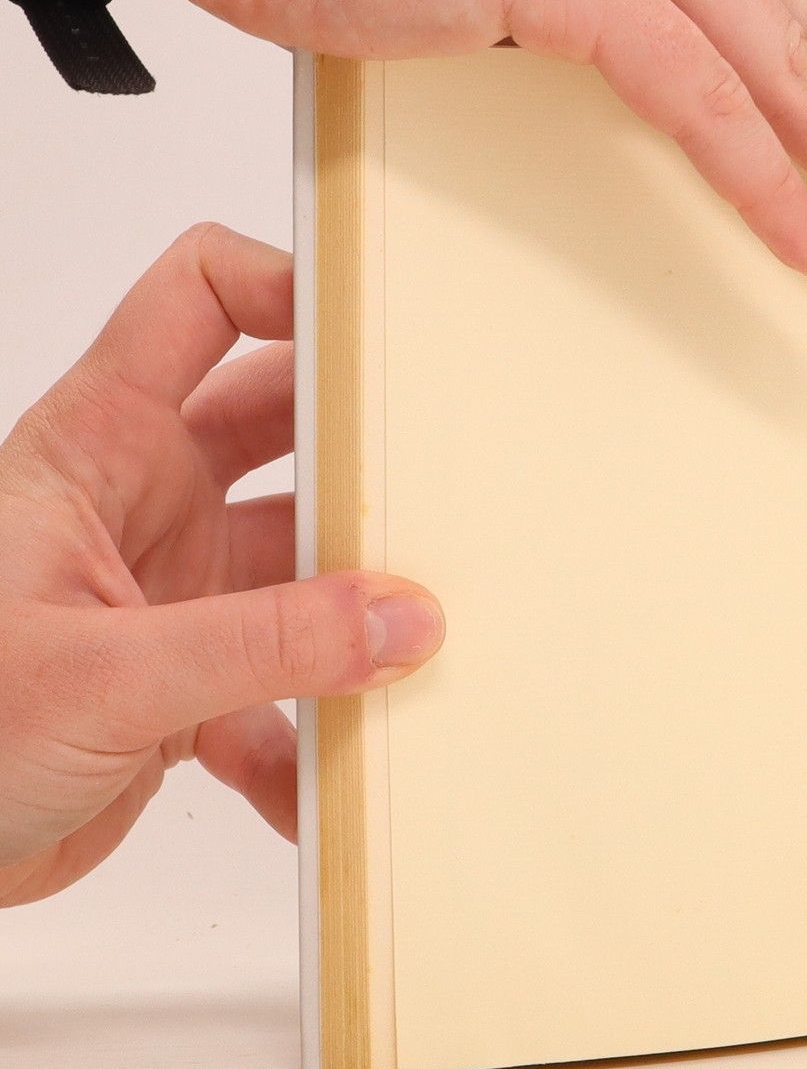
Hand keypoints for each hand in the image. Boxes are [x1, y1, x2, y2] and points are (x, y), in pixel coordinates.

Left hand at [0, 224, 442, 905]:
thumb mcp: (100, 673)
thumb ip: (264, 643)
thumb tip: (401, 618)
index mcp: (99, 446)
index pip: (202, 299)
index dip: (288, 285)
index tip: (377, 325)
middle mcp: (144, 505)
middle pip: (288, 428)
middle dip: (364, 449)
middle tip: (446, 474)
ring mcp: (173, 595)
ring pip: (307, 568)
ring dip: (358, 610)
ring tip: (418, 640)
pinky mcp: (187, 688)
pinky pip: (286, 694)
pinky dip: (314, 739)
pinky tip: (326, 783)